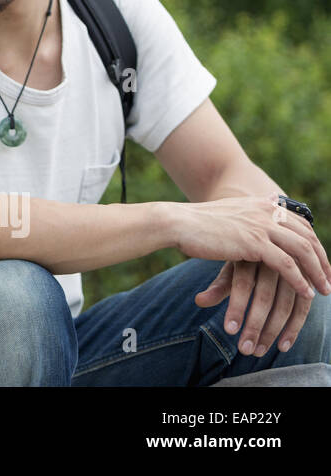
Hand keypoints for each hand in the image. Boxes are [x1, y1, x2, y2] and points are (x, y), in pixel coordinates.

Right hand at [172, 195, 330, 298]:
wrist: (178, 222)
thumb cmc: (198, 221)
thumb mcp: (232, 209)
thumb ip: (254, 209)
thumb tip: (270, 200)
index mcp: (262, 204)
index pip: (301, 224)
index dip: (315, 244)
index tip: (321, 263)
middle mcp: (267, 211)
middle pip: (308, 236)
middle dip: (322, 260)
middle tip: (329, 280)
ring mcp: (261, 226)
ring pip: (302, 250)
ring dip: (317, 273)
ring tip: (324, 290)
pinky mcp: (254, 243)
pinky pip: (286, 264)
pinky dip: (299, 280)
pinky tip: (306, 293)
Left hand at [196, 260, 316, 357]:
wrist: (276, 248)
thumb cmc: (248, 262)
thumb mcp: (232, 271)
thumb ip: (219, 287)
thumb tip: (199, 301)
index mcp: (250, 256)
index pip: (243, 284)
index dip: (237, 307)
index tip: (229, 331)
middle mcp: (273, 263)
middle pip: (265, 297)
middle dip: (254, 326)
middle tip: (244, 350)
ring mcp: (293, 272)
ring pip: (285, 305)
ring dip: (272, 332)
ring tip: (258, 351)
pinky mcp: (307, 283)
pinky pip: (302, 309)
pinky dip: (293, 329)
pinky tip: (282, 347)